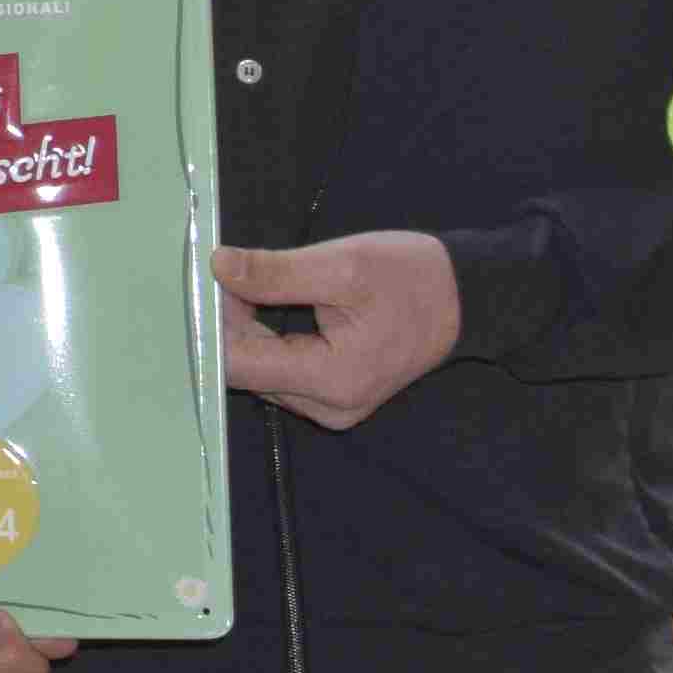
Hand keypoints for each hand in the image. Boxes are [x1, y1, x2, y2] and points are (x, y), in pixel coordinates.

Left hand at [220, 231, 461, 429]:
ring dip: (243, 328)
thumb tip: (220, 267)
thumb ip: (276, 272)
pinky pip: (280, 370)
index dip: (214, 324)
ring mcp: (330, 406)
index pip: (240, 365)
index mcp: (332, 380)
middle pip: (245, 370)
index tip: (206, 283)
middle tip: (223, 273)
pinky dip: (264, 337)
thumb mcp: (343, 265)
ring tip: (245, 283)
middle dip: (226, 322)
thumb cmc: (414, 278)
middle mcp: (328, 406)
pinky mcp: (331, 395)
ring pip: (259, 370)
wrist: (466, 298)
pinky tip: (262, 304)